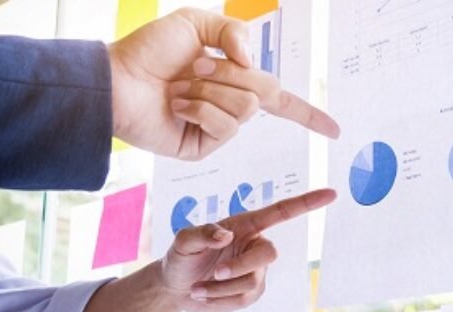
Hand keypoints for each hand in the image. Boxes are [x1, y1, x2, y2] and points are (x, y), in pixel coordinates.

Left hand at [108, 8, 339, 160]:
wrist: (117, 79)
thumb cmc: (150, 50)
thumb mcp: (197, 23)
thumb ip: (234, 32)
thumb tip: (249, 62)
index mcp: (233, 79)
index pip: (280, 99)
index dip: (309, 114)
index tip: (335, 131)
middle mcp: (229, 105)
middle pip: (267, 92)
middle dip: (232, 74)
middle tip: (196, 68)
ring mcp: (217, 129)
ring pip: (247, 107)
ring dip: (212, 89)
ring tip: (181, 87)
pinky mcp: (203, 146)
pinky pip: (225, 125)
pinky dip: (201, 107)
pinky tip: (177, 105)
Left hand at [156, 188, 335, 311]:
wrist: (175, 287)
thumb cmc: (181, 256)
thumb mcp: (183, 240)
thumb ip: (202, 233)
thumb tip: (226, 235)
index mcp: (246, 225)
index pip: (282, 212)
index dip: (307, 203)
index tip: (331, 193)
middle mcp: (255, 245)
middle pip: (269, 254)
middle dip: (240, 267)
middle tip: (215, 273)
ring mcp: (256, 271)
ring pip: (251, 281)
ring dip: (221, 287)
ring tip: (198, 288)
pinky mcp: (251, 293)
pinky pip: (243, 298)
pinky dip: (220, 299)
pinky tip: (204, 293)